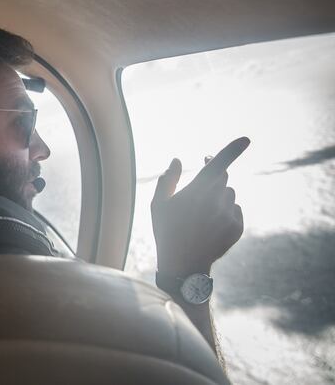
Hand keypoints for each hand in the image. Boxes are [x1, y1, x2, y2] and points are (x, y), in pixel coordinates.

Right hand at [151, 137, 249, 276]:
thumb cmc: (166, 231)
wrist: (183, 265)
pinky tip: (211, 227)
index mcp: (197, 190)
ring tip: (202, 217)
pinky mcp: (237, 227)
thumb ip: (167, 179)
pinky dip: (227, 213)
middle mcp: (216, 200)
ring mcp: (228, 215)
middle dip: (213, 180)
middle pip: (222, 178)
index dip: (233, 149)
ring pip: (230, 195)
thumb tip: (177, 160)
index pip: (218, 163)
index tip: (246, 139)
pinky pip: (236, 211)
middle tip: (198, 194)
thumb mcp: (158, 205)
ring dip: (219, 199)